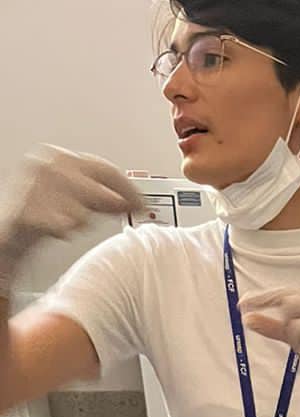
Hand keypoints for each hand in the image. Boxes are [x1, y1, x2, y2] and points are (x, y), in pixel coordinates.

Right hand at [0, 146, 146, 294]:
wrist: (6, 231)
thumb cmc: (40, 213)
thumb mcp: (72, 195)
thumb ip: (99, 193)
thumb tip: (131, 200)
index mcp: (57, 157)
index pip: (104, 169)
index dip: (128, 188)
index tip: (142, 203)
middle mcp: (47, 166)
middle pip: (98, 190)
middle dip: (114, 206)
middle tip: (126, 215)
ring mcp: (37, 187)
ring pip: (84, 212)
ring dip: (82, 222)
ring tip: (68, 222)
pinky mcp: (30, 210)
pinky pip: (65, 227)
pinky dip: (65, 231)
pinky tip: (57, 229)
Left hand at [238, 288, 299, 416]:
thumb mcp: (294, 339)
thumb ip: (272, 327)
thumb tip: (246, 317)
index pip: (286, 292)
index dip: (263, 297)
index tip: (241, 305)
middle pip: (291, 304)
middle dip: (287, 325)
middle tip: (297, 341)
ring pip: (299, 327)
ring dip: (299, 343)